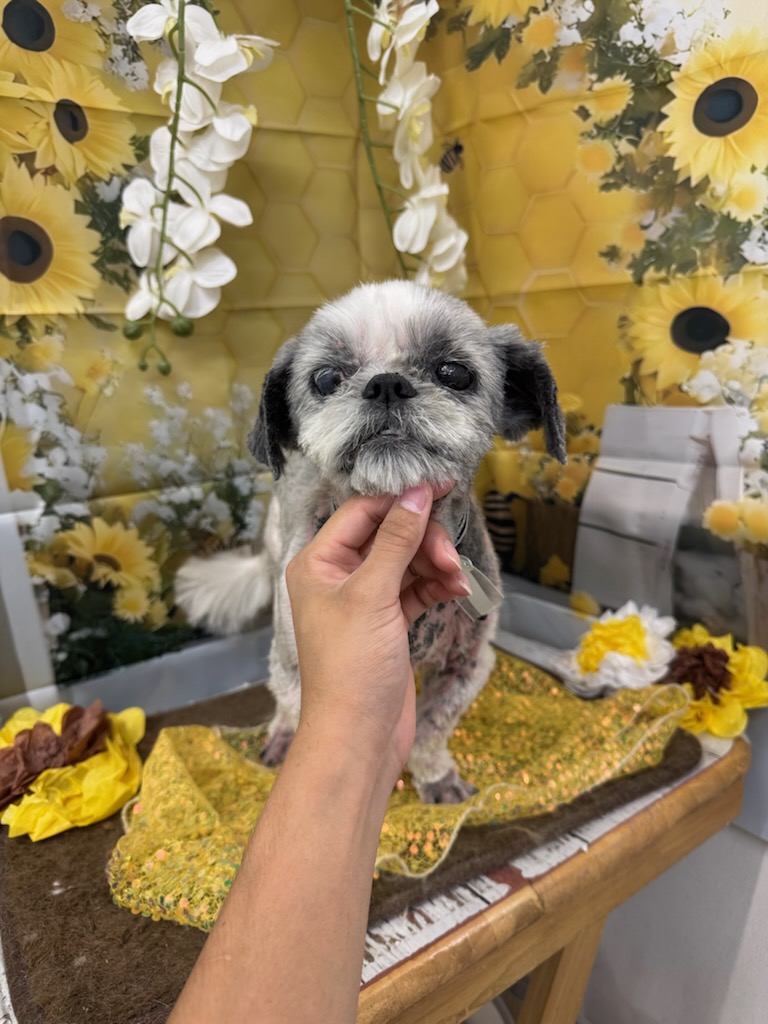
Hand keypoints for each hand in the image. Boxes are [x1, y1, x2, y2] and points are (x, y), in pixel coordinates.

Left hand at [285, 483, 469, 788]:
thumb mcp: (373, 595)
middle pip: (388, 533)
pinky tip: (458, 590)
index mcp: (318, 562)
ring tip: (458, 580)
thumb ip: (397, 541)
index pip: (361, 511)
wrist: (359, 737)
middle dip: (423, 539)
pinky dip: (437, 585)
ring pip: (407, 560)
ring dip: (435, 563)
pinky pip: (416, 587)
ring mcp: (364, 599)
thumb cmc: (352, 666)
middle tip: (450, 557)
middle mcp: (337, 575)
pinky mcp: (387, 621)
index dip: (401, 498)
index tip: (442, 486)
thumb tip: (417, 493)